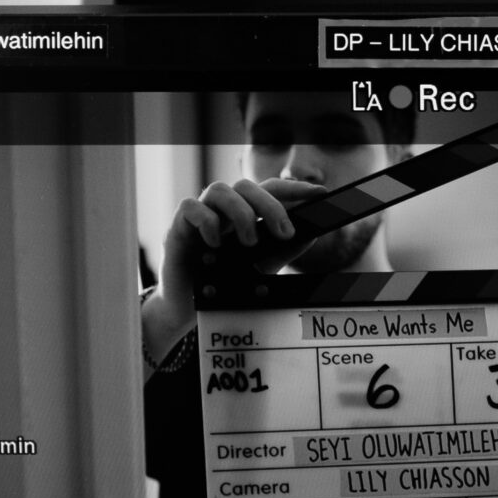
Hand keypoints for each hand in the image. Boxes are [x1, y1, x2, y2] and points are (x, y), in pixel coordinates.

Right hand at [141, 177, 325, 360]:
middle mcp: (221, 211)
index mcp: (242, 214)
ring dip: (240, 212)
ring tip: (250, 243)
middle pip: (245, 185)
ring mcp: (199, 217)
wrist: (189, 311)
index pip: (268, 190)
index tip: (320, 193)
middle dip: (269, 205)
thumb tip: (310, 235)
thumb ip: (282, 252)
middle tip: (284, 232)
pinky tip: (216, 243)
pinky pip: (190, 207)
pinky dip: (207, 221)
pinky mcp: (178, 228)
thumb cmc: (222, 285)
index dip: (293, 187)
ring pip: (218, 189)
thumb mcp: (260, 268)